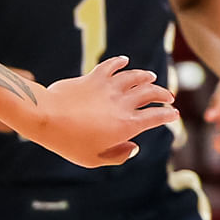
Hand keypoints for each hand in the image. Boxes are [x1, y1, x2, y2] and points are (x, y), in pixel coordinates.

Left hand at [29, 57, 177, 167]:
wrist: (46, 117)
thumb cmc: (68, 142)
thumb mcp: (93, 159)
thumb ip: (117, 156)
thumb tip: (134, 147)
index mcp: (127, 125)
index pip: (156, 117)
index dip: (168, 116)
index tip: (174, 115)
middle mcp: (122, 103)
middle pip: (151, 93)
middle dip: (163, 94)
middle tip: (167, 97)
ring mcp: (109, 88)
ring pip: (135, 76)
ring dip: (146, 76)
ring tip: (151, 77)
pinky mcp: (94, 77)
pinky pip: (111, 65)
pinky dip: (119, 62)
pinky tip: (124, 61)